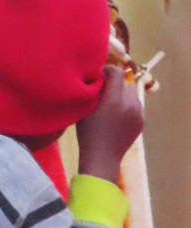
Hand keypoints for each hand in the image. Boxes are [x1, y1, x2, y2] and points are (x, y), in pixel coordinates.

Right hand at [76, 66, 144, 181]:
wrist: (102, 156)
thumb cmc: (87, 132)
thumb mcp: (85, 109)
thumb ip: (93, 91)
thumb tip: (98, 75)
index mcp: (114, 100)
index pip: (117, 72)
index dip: (108, 70)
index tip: (99, 74)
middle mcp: (130, 104)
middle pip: (125, 82)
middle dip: (115, 83)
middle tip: (102, 90)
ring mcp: (139, 113)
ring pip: (131, 93)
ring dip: (121, 94)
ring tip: (109, 103)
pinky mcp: (142, 120)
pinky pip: (135, 105)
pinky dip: (126, 105)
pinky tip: (115, 115)